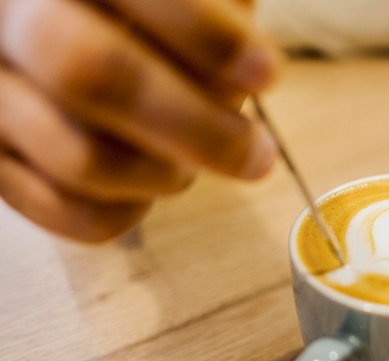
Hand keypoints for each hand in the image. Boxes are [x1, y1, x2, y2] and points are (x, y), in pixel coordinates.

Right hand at [0, 0, 279, 241]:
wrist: (49, 36)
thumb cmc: (141, 20)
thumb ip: (210, 13)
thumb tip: (248, 71)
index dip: (207, 36)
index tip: (265, 74)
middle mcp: (8, 22)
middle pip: (93, 75)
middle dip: (199, 129)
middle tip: (259, 156)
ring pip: (83, 161)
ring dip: (167, 175)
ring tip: (194, 164)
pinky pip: (73, 215)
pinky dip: (132, 213)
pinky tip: (151, 190)